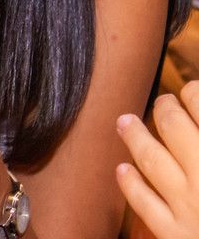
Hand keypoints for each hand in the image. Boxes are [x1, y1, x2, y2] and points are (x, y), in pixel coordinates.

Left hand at [117, 81, 198, 238]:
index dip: (195, 93)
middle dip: (166, 108)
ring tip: (123, 121)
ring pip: (151, 158)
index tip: (193, 91)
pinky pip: (146, 205)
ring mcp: (191, 206)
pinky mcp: (178, 238)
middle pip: (174, 126)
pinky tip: (122, 170)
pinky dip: (131, 184)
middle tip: (164, 101)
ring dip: (135, 136)